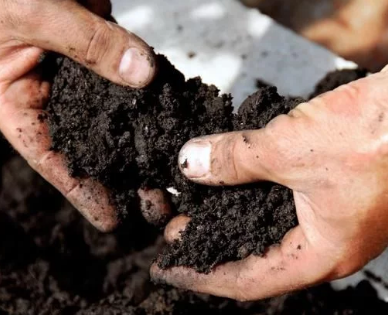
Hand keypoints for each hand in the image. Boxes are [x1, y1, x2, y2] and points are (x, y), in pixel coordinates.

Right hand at [0, 0, 158, 230]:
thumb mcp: (31, 13)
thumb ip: (85, 42)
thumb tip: (143, 74)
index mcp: (20, 102)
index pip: (53, 160)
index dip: (83, 193)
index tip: (113, 221)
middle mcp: (54, 95)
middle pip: (94, 147)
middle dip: (126, 177)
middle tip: (158, 204)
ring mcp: (83, 74)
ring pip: (119, 116)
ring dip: (145, 142)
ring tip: (173, 171)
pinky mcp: (106, 49)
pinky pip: (134, 77)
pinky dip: (154, 96)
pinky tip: (175, 118)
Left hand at [151, 67, 387, 300]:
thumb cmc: (377, 134)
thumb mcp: (289, 149)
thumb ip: (234, 159)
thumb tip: (190, 163)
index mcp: (322, 254)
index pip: (246, 281)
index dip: (202, 276)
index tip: (169, 268)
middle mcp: (327, 242)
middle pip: (255, 255)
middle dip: (213, 243)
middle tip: (177, 231)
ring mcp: (333, 215)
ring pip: (268, 226)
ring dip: (231, 214)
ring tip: (197, 205)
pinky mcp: (333, 188)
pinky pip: (282, 199)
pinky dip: (253, 191)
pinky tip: (234, 178)